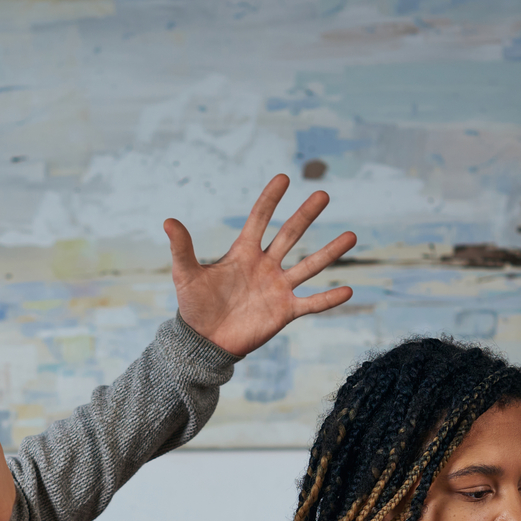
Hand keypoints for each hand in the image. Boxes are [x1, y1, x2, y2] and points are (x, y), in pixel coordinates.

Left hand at [166, 174, 356, 356]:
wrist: (204, 342)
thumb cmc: (195, 307)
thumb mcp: (186, 276)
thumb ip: (182, 249)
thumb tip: (167, 221)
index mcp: (243, 253)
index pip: (259, 220)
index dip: (269, 200)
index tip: (283, 178)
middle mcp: (265, 266)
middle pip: (290, 235)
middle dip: (305, 215)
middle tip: (323, 194)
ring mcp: (277, 288)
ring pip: (309, 266)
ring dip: (330, 252)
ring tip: (352, 235)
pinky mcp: (284, 311)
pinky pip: (311, 303)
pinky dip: (328, 299)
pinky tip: (349, 290)